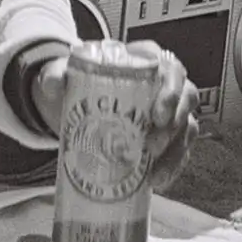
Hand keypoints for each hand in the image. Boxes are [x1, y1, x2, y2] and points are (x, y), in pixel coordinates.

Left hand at [30, 43, 197, 192]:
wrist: (67, 105)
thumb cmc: (73, 81)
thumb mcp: (61, 74)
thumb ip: (55, 75)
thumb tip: (54, 83)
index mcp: (143, 60)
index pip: (170, 68)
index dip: (172, 91)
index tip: (159, 115)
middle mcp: (162, 82)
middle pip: (187, 98)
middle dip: (175, 124)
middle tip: (152, 147)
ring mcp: (167, 109)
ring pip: (187, 126)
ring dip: (176, 151)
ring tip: (154, 173)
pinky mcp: (165, 134)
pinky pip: (180, 149)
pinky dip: (173, 166)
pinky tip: (156, 181)